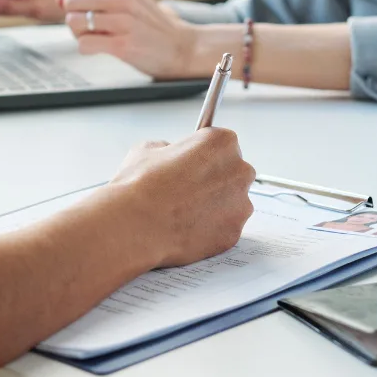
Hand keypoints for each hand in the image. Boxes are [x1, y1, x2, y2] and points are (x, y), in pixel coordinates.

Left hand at [60, 0, 196, 77]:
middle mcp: (122, 0)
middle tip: (89, 26)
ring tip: (95, 37)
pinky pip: (84, 44)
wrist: (183, 48)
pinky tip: (99, 48)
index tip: (85, 7)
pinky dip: (86, 48)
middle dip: (74, 15)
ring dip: (78, 33)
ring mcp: (123, 23)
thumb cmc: (151, 25)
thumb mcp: (128, 1)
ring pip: (74, 22)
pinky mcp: (123, 46)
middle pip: (71, 1)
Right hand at [105, 128, 254, 267]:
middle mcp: (239, 171)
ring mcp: (240, 205)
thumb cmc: (140, 186)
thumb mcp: (149, 149)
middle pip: (234, 173)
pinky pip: (225, 228)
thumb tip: (172, 158)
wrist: (135, 225)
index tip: (194, 163)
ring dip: (214, 206)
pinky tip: (186, 228)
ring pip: (232, 203)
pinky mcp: (234, 234)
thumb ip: (170, 149)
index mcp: (222, 143)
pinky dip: (210, 230)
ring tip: (184, 212)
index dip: (204, 155)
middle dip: (214, 180)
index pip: (222, 144)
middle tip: (187, 189)